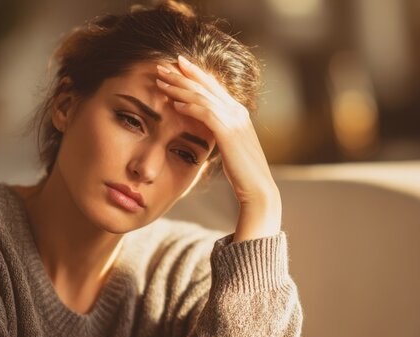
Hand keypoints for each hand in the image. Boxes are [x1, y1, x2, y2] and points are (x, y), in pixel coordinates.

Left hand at [156, 55, 280, 242]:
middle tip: (161, 66)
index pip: (213, 86)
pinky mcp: (228, 132)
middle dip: (182, 74)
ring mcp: (234, 120)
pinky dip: (188, 107)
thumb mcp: (231, 147)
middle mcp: (237, 111)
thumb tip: (205, 128)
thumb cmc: (243, 173)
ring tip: (161, 82)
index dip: (195, 73)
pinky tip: (173, 105)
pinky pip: (204, 113)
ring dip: (179, 88)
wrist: (258, 189)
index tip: (177, 65)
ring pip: (202, 96)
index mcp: (238, 112)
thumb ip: (220, 132)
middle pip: (206, 86)